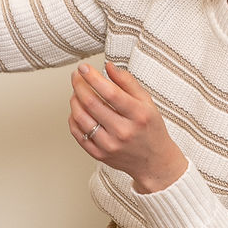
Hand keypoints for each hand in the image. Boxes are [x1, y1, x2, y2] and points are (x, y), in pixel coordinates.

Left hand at [70, 61, 186, 193]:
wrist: (154, 161)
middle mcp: (123, 131)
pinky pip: (77, 133)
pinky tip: (77, 110)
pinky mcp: (99, 155)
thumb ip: (128, 82)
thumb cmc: (150, 129)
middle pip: (91, 104)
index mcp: (138, 115)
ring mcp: (109, 145)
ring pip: (81, 118)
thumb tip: (108, 66)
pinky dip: (73, 118)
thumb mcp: (147, 102)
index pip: (110, 92)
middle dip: (79, 85)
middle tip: (76, 76)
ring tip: (77, 92)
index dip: (93, 77)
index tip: (83, 68)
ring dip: (74, 100)